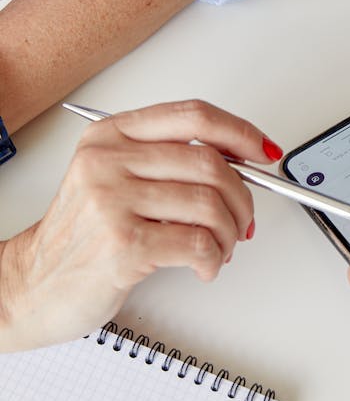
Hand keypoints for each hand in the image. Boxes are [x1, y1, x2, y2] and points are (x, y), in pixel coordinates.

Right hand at [0, 100, 281, 350]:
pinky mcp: (123, 245)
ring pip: (210, 205)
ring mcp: (113, 202)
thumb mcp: (113, 179)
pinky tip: (205, 266)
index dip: (240, 132)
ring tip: (221, 247)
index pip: (194, 117)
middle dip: (242, 196)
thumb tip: (239, 162)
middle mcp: (109, 161)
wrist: (33, 284)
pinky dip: (214, 259)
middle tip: (241, 219)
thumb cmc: (82, 236)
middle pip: (210, 163)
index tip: (264, 152)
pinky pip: (198, 244)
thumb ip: (167, 162)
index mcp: (111, 136)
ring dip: (229, 233)